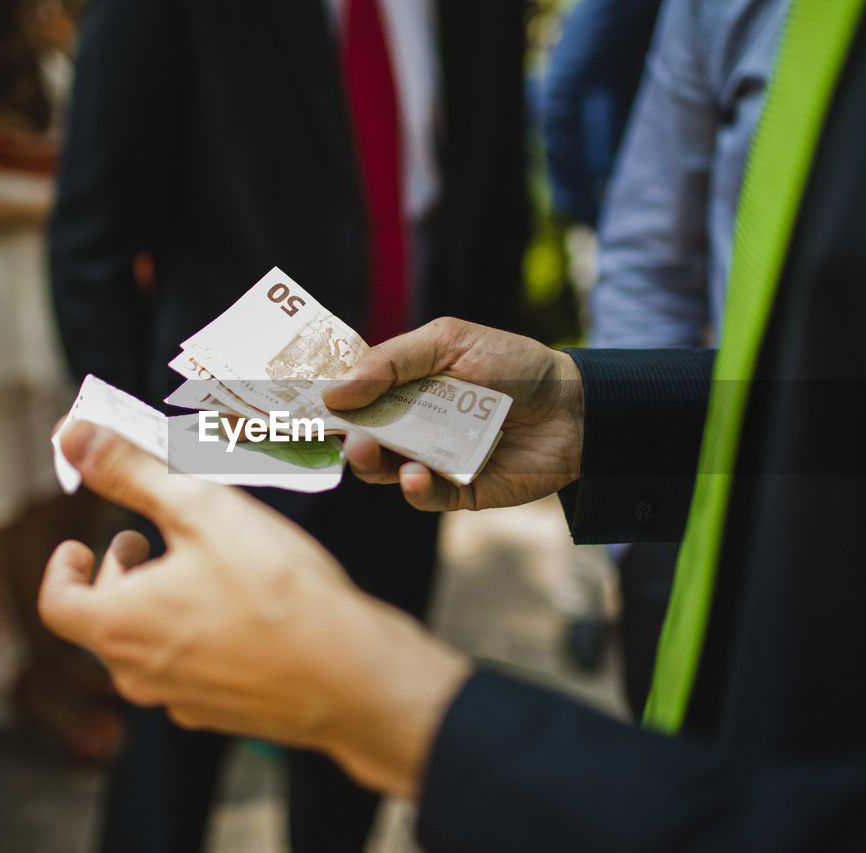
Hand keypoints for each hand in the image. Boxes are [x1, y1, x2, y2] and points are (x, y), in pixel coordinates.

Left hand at [39, 421, 469, 796]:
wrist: (349, 676)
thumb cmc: (276, 592)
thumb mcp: (200, 511)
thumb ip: (131, 472)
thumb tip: (72, 434)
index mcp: (119, 627)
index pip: (57, 604)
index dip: (64, 569)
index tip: (80, 545)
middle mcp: (140, 674)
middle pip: (104, 623)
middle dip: (120, 575)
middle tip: (146, 541)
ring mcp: (182, 700)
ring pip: (148, 648)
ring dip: (157, 605)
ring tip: (197, 569)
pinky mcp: (224, 713)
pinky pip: (191, 672)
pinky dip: (196, 635)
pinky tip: (240, 610)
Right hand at [322, 318, 584, 511]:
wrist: (575, 405)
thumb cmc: (513, 363)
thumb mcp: (449, 342)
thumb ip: (392, 362)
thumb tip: (334, 393)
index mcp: (404, 386)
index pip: (353, 396)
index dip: (323, 402)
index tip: (291, 404)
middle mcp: (413, 425)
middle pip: (360, 436)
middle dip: (340, 437)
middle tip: (333, 433)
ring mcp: (433, 459)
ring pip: (385, 470)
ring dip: (370, 464)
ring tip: (365, 452)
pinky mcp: (459, 492)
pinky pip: (424, 497)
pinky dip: (414, 489)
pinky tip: (413, 475)